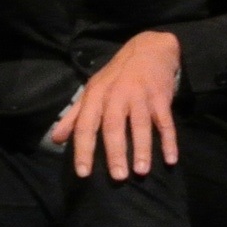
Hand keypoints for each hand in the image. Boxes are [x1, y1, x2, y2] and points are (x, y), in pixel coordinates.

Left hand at [51, 31, 181, 180]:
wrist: (149, 49)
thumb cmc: (116, 75)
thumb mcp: (92, 90)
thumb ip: (74, 116)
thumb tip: (56, 139)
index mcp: (96, 95)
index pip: (86, 125)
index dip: (83, 149)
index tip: (83, 173)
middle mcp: (117, 95)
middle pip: (114, 126)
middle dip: (115, 153)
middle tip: (118, 177)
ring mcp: (140, 95)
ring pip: (140, 125)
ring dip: (142, 148)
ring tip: (141, 171)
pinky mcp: (161, 97)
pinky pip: (166, 122)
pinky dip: (169, 140)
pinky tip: (170, 159)